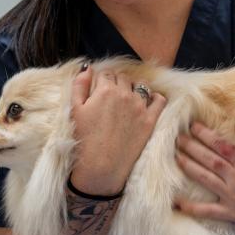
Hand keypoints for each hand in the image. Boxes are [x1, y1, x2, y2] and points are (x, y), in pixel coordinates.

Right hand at [69, 65, 166, 195]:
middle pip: (123, 78)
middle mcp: (124, 94)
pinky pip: (159, 100)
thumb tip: (87, 67)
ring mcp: (139, 107)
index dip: (102, 80)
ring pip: (141, 86)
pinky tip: (150, 101)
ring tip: (129, 97)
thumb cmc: (85, 139)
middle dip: (117, 83)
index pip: (106, 74)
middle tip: (112, 95)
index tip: (100, 88)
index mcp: (105, 90)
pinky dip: (155, 98)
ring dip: (135, 88)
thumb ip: (79, 85)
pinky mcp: (150, 120)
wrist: (101, 166)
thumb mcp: (75, 110)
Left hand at [174, 122, 234, 234]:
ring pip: (204, 179)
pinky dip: (192, 207)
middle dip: (191, 147)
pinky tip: (177, 202)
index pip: (221, 145)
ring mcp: (232, 197)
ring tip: (175, 156)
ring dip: (188, 167)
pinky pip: (208, 210)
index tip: (192, 125)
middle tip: (176, 137)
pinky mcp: (231, 213)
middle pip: (208, 159)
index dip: (205, 134)